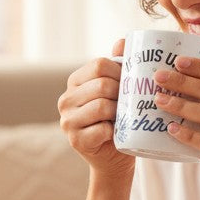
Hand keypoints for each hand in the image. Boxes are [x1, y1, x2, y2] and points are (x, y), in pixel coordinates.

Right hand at [58, 41, 135, 177]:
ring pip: (102, 106)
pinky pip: (101, 129)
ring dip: (120, 113)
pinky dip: (114, 131)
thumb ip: (118, 67)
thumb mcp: (118, 92)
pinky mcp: (75, 141)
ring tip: (126, 117)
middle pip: (102, 85)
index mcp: (75, 82)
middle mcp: (66, 99)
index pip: (99, 65)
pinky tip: (117, 133)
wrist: (114, 159)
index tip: (131, 83)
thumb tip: (122, 40)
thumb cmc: (119, 121)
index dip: (121, 72)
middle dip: (122, 94)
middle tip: (132, 103)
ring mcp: (67, 121)